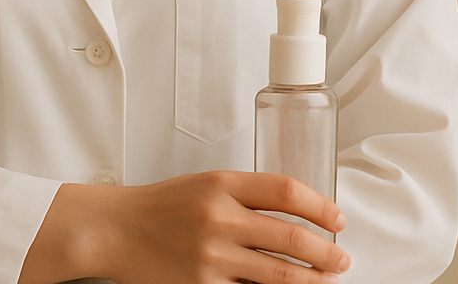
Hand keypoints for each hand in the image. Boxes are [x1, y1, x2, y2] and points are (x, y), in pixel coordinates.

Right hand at [20, 170, 349, 283]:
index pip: (284, 189)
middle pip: (290, 235)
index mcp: (221, 183)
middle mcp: (219, 216)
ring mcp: (211, 255)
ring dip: (310, 280)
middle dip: (325, 252)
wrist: (115, 229)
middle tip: (342, 258)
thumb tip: (292, 213)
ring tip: (326, 280)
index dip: (319, 205)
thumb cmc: (160, 206)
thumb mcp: (203, 185)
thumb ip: (243, 196)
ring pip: (279, 273)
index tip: (336, 218)